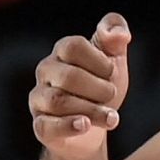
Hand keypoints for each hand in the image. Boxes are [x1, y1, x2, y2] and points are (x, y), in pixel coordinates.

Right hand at [29, 12, 131, 159]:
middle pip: (68, 76)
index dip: (99, 61)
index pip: (73, 46)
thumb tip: (119, 33)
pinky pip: (47, 126)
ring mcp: (40, 99)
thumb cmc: (101, 87)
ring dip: (92, 110)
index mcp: (62, 52)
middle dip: (99, 88)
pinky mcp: (41, 126)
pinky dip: (68, 125)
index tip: (111, 72)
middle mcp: (45, 72)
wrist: (96, 126)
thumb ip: (115, 38)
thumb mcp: (114, 59)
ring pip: (58, 101)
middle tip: (112, 95)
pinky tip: (85, 125)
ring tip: (112, 117)